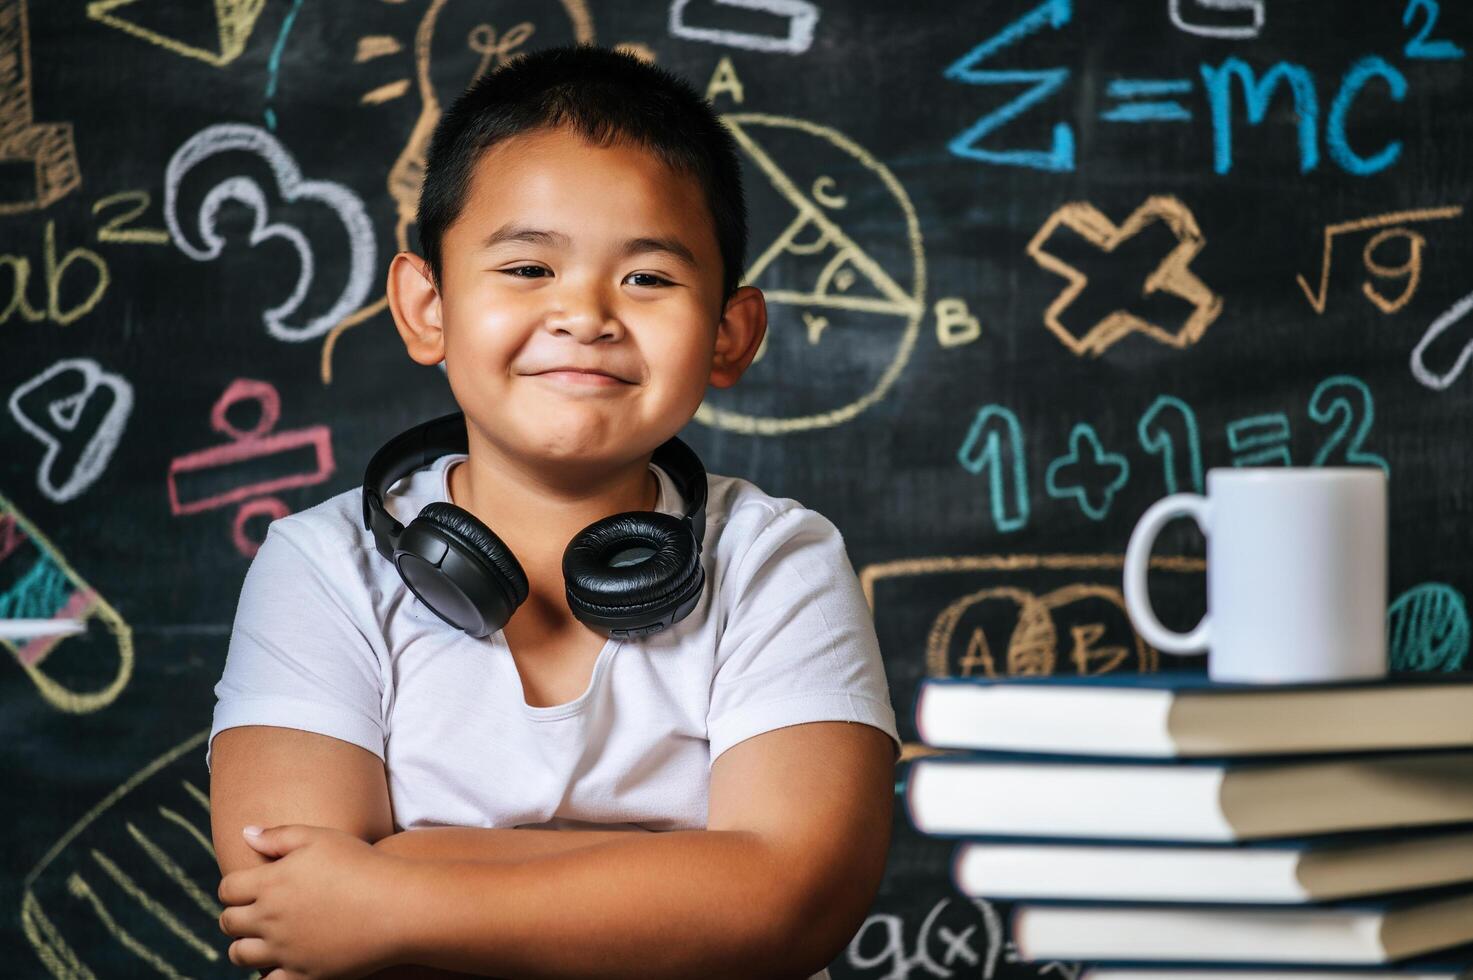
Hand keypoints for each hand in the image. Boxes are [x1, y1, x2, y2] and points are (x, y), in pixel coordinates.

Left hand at [219, 824, 404, 979]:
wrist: (397, 905)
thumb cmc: (361, 864)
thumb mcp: (320, 838)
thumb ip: (279, 836)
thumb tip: (245, 834)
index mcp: (270, 883)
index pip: (227, 889)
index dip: (233, 887)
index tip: (247, 886)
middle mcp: (270, 919)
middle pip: (229, 922)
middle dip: (235, 915)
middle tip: (252, 910)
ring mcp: (285, 950)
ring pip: (241, 955)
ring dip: (244, 945)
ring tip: (262, 937)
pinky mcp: (303, 975)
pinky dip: (265, 975)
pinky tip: (278, 963)